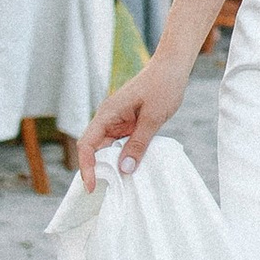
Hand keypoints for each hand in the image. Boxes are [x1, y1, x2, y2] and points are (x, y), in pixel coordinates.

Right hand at [77, 57, 185, 189]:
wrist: (173, 67)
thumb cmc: (163, 86)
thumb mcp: (153, 117)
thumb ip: (138, 143)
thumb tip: (125, 169)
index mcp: (107, 113)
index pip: (86, 144)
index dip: (86, 166)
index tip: (92, 186)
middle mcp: (108, 118)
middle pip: (94, 149)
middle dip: (98, 170)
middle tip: (107, 192)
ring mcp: (118, 121)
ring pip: (108, 148)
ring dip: (112, 165)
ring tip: (121, 185)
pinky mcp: (129, 123)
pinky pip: (121, 144)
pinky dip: (124, 157)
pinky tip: (132, 169)